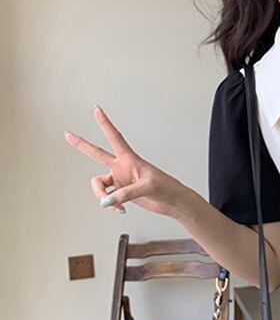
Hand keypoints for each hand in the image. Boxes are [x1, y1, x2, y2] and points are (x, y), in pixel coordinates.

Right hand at [64, 106, 180, 215]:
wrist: (173, 202)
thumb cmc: (166, 188)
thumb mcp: (146, 188)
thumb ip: (125, 194)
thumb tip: (106, 201)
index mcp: (130, 159)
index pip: (115, 137)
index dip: (105, 124)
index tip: (97, 109)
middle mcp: (122, 168)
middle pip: (97, 154)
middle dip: (82, 145)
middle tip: (67, 134)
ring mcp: (120, 180)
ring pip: (98, 185)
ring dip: (101, 196)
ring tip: (115, 206)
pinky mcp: (121, 193)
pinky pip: (106, 198)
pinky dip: (110, 205)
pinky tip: (120, 210)